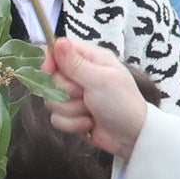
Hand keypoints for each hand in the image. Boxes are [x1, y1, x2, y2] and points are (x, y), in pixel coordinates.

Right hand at [41, 39, 149, 158]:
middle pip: (51, 78)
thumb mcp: (100, 80)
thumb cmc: (123, 103)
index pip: (58, 50)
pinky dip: (73, 123)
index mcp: (90, 59)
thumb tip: (58, 42)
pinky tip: (89, 123)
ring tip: (91, 110)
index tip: (48, 71)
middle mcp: (80, 75)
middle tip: (85, 94)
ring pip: (51, 100)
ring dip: (72, 109)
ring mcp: (74, 96)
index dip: (49, 60)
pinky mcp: (71, 114)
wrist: (131, 136)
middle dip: (66, 91)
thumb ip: (75, 63)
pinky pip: (56, 118)